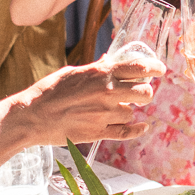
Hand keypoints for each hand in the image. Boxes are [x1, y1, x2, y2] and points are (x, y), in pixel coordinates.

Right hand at [0, 50, 164, 175]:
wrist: (33, 116)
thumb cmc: (50, 91)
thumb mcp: (74, 72)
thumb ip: (95, 69)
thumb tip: (110, 61)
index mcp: (100, 74)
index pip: (138, 67)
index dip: (154, 67)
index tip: (160, 69)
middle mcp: (106, 93)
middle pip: (144, 92)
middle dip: (145, 92)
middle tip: (141, 92)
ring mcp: (103, 115)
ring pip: (132, 112)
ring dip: (129, 110)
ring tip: (117, 108)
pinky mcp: (98, 133)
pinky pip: (126, 132)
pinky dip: (136, 129)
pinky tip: (141, 126)